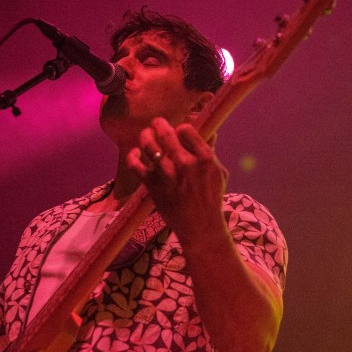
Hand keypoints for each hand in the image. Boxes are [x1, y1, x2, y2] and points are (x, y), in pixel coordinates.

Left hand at [127, 117, 227, 246]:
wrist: (200, 227)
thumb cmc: (211, 198)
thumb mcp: (218, 173)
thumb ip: (210, 151)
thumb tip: (209, 131)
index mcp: (204, 159)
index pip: (186, 129)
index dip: (181, 127)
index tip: (179, 130)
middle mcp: (185, 164)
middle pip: (166, 132)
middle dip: (159, 124)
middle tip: (157, 124)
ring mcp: (167, 174)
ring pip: (148, 145)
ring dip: (145, 136)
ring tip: (146, 135)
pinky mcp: (152, 185)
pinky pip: (135, 164)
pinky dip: (132, 156)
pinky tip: (135, 153)